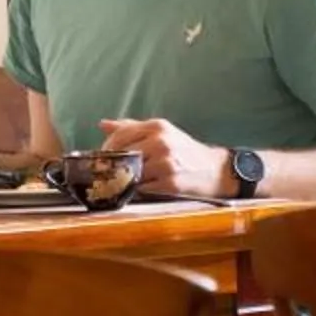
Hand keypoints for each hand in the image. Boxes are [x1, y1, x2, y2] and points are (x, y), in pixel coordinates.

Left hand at [99, 116, 230, 198]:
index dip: (106, 148)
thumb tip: (103, 124)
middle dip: (112, 166)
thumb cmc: (183, 151)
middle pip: (123, 155)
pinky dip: (137, 191)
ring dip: (123, 180)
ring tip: (122, 182)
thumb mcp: (161, 132)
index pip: (120, 136)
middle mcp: (161, 142)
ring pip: (131, 173)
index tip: (101, 158)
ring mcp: (166, 163)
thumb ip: (131, 128)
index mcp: (157, 127)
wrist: (214, 170)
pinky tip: (138, 190)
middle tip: (105, 173)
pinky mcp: (171, 184)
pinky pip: (143, 189)